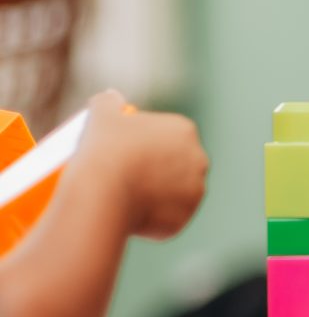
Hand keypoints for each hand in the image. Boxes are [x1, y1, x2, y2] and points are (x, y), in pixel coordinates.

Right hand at [71, 92, 208, 239]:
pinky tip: (130, 213)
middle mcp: (199, 161)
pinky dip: (151, 218)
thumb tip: (111, 98)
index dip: (144, 142)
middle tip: (125, 173)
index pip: (167, 134)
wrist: (105, 193)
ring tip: (126, 194)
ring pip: (173, 192)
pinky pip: (166, 217)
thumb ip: (109, 103)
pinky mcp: (183, 219)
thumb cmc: (105, 150)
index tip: (124, 149)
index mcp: (185, 131)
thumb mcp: (102, 116)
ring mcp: (195, 192)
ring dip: (156, 193)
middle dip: (156, 167)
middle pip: (174, 163)